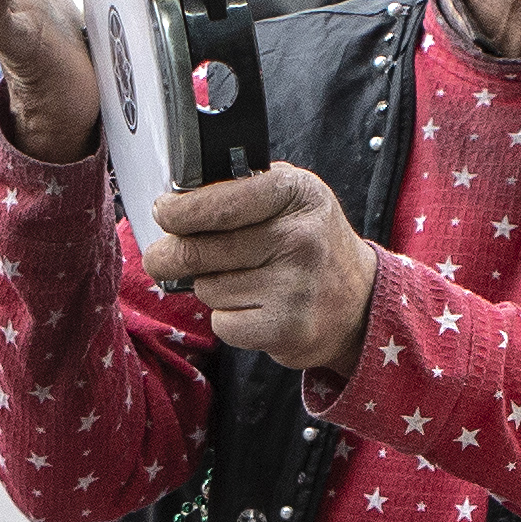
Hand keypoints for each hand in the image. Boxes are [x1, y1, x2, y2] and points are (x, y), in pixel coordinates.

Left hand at [144, 163, 377, 374]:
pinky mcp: (288, 328)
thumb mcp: (288, 199)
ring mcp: (296, 286)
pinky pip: (224, 323)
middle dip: (169, 255)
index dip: (180, 211)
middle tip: (161, 258)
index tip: (163, 213)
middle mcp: (300, 238)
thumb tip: (176, 203)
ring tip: (240, 282)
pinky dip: (228, 319)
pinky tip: (253, 309)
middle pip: (200, 249)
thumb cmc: (309, 245)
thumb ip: (240, 192)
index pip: (222, 203)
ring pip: (209, 288)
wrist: (359, 302)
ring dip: (210, 287)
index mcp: (296, 193)